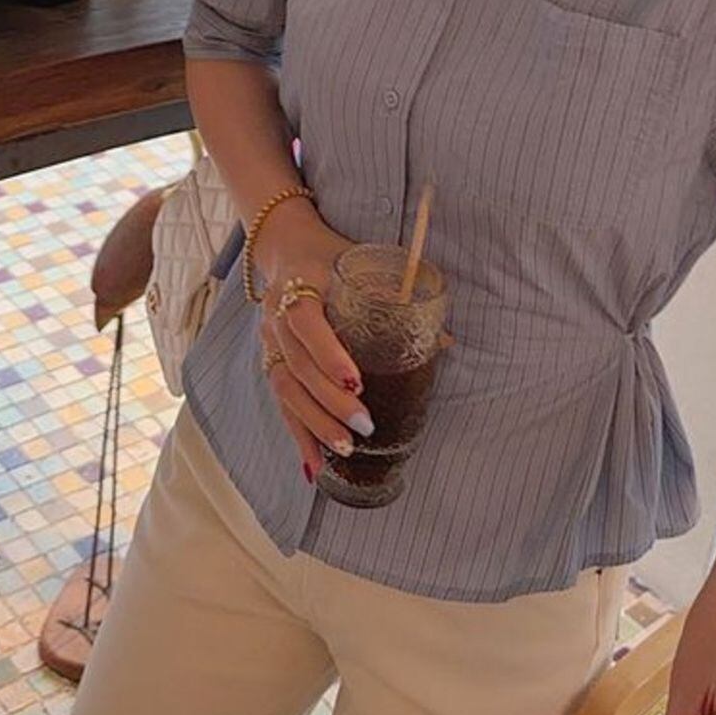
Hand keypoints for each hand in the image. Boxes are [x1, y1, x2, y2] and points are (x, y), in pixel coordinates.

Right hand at [254, 202, 455, 482]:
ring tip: (344, 450)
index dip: (329, 354)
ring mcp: (269, 343)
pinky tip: (313, 467)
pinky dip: (298, 436)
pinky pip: (282, 404)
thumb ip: (399, 297)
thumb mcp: (363, 265)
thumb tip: (446, 340)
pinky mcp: (270, 363)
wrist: (288, 247)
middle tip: (364, 425)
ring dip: (314, 424)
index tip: (357, 381)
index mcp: (298, 286)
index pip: (306, 323)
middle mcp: (275, 318)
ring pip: (286, 391)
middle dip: (330, 401)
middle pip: (297, 367)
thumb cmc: (333, 257)